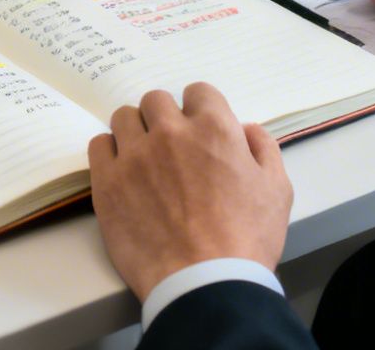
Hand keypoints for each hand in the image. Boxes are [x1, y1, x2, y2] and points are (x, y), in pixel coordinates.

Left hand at [87, 83, 292, 300]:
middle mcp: (170, 133)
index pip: (198, 91)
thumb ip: (264, 149)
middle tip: (171, 146)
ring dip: (135, 131)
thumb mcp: (276, 191)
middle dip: (165, 117)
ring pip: (124, 118)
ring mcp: (135, 156)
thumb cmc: (245, 240)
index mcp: (213, 129)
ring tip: (144, 158)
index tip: (198, 129)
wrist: (203, 283)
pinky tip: (123, 171)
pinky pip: (98, 145)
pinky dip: (109, 152)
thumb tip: (247, 129)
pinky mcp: (108, 182)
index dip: (200, 110)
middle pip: (156, 101)